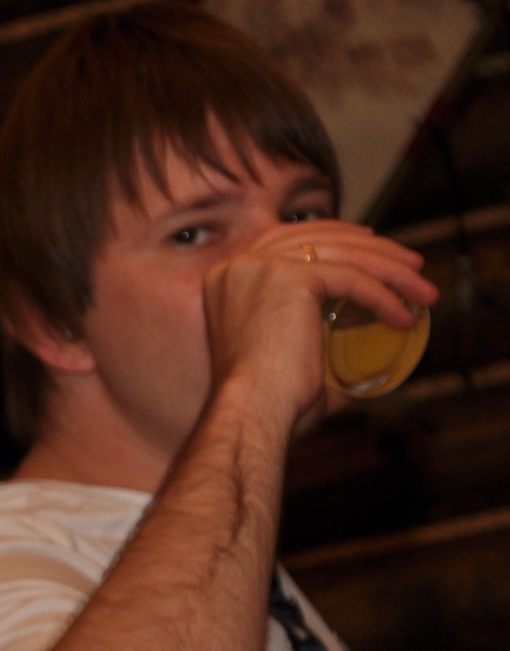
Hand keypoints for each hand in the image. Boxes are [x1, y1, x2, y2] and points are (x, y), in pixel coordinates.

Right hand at [202, 221, 437, 425]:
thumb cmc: (265, 401)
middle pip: (319, 238)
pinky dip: (383, 296)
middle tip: (411, 266)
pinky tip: (403, 316)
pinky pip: (351, 278)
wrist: (251, 413)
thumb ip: (315, 345)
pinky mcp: (290, 278)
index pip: (288, 239)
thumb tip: (359, 364)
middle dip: (373, 249)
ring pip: (342, 255)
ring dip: (391, 271)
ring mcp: (262, 268)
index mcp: (228, 278)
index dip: (335, 237)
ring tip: (422, 292)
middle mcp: (239, 266)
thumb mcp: (285, 356)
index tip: (372, 245)